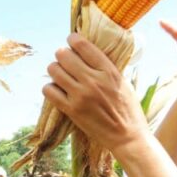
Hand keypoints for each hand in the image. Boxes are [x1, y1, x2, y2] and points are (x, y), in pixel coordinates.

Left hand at [43, 34, 150, 160]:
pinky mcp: (72, 110)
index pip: (82, 45)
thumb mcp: (124, 83)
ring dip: (55, 70)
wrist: (128, 137)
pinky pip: (48, 90)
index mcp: (109, 71)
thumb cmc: (128, 110)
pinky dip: (51, 88)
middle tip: (66, 61)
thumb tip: (87, 53)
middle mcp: (94, 80)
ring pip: (53, 70)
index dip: (73, 39)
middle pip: (63, 55)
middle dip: (62, 55)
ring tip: (62, 76)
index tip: (71, 41)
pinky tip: (59, 91)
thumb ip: (106, 68)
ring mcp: (81, 95)